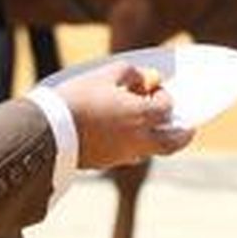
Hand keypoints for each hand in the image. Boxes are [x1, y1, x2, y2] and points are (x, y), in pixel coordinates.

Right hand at [52, 61, 193, 168]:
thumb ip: (131, 74)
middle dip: (182, 136)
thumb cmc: (78, 97)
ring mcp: (122, 155)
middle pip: (171, 143)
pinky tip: (122, 133)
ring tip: (150, 127)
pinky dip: (134, 145)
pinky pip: (128, 155)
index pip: (167, 108)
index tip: (155, 89)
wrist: (48, 130)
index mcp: (142, 116)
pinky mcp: (106, 163)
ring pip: (150, 151)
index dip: (165, 96)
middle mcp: (138, 140)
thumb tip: (145, 78)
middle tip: (188, 129)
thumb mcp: (105, 75)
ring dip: (156, 140)